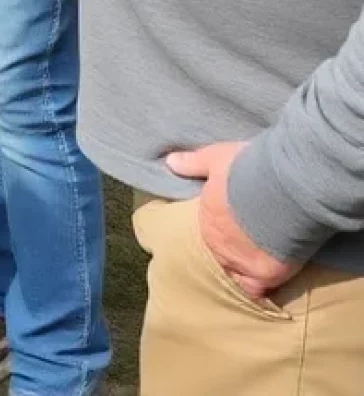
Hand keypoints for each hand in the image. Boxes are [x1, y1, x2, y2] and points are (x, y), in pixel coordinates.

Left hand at [165, 142, 300, 299]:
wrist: (280, 187)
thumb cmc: (245, 169)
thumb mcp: (215, 158)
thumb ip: (193, 163)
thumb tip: (170, 162)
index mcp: (206, 218)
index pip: (209, 232)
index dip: (222, 231)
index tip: (234, 228)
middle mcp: (217, 244)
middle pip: (220, 254)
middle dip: (231, 252)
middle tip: (249, 247)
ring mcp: (239, 261)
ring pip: (236, 275)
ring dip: (244, 271)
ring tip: (259, 266)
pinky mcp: (265, 274)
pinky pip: (257, 291)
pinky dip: (261, 289)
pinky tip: (269, 283)